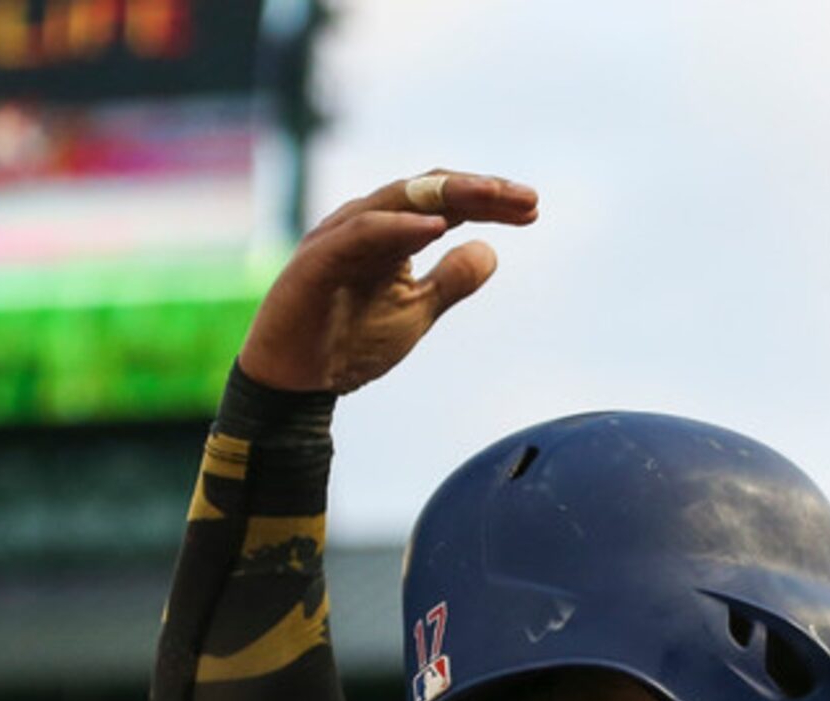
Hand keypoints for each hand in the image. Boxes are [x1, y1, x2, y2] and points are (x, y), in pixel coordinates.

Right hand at [237, 170, 538, 395]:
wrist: (297, 381)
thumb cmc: (351, 340)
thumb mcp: (418, 311)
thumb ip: (452, 281)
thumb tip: (490, 251)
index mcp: (391, 232)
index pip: (447, 203)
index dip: (490, 202)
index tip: (533, 207)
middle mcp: (366, 223)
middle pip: (429, 191)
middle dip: (480, 190)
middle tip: (526, 197)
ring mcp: (340, 237)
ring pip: (397, 199)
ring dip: (448, 195)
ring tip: (491, 195)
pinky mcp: (317, 260)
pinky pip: (362, 234)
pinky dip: (398, 227)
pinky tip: (438, 227)